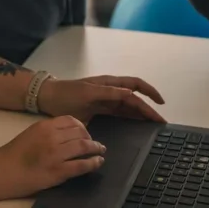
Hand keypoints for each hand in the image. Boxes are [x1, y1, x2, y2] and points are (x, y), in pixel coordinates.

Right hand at [0, 115, 105, 195]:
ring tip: (100, 150)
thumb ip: (48, 131)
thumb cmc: (13, 153)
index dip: (82, 126)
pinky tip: (98, 162)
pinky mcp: (58, 171)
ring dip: (96, 148)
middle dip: (91, 137)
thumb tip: (67, 134)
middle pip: (80, 132)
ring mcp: (56, 154)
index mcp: (45, 126)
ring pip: (84, 147)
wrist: (1, 171)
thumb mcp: (31, 133)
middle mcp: (52, 137)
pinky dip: (93, 163)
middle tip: (95, 143)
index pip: (71, 120)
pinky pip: (81, 165)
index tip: (86, 131)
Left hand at [38, 75, 165, 123]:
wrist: (48, 98)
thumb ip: (108, 93)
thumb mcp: (87, 93)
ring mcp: (105, 100)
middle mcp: (110, 91)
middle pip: (135, 98)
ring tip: (152, 125)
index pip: (135, 88)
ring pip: (128, 106)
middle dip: (148, 108)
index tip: (160, 104)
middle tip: (160, 122)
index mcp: (109, 84)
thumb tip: (129, 93)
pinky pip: (119, 113)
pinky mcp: (100, 109)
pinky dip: (130, 117)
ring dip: (141, 114)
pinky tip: (136, 125)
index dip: (149, 94)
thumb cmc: (66, 94)